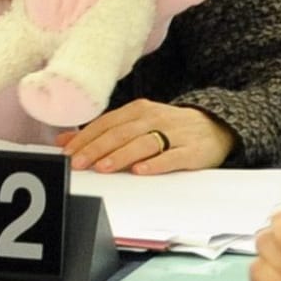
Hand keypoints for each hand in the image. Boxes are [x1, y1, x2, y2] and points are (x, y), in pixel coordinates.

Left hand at [58, 99, 235, 173]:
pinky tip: (141, 170)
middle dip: (97, 149)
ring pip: (143, 143)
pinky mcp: (192, 151)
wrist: (216, 126)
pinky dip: (155, 163)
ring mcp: (174, 134)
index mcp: (139, 110)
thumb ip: (103, 132)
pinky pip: (172, 157)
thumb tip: (64, 140)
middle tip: (79, 163)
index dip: (86, 138)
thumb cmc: (170, 128)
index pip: (107, 123)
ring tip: (103, 167)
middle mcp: (155, 118)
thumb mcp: (137, 124)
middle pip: (121, 133)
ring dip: (121, 155)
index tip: (68, 153)